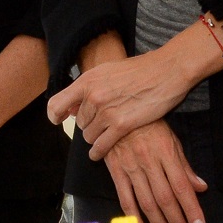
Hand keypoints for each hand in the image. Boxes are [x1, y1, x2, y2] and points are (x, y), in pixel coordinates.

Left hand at [49, 39, 205, 158]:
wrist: (166, 71)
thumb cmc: (140, 70)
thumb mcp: (108, 71)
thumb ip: (89, 88)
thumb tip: (72, 107)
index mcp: (87, 81)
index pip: (56, 104)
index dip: (56, 115)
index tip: (59, 119)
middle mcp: (93, 96)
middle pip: (79, 123)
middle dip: (89, 124)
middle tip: (102, 122)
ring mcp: (107, 111)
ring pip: (89, 136)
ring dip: (96, 137)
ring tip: (107, 133)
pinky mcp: (122, 125)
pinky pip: (101, 146)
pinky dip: (99, 152)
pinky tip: (99, 152)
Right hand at [101, 120, 206, 222]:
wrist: (117, 110)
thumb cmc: (148, 124)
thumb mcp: (171, 139)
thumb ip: (184, 165)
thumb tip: (201, 187)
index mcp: (166, 153)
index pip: (182, 187)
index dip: (192, 209)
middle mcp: (149, 162)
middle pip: (166, 199)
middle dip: (177, 222)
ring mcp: (131, 168)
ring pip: (147, 203)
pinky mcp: (116, 172)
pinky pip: (126, 200)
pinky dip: (135, 219)